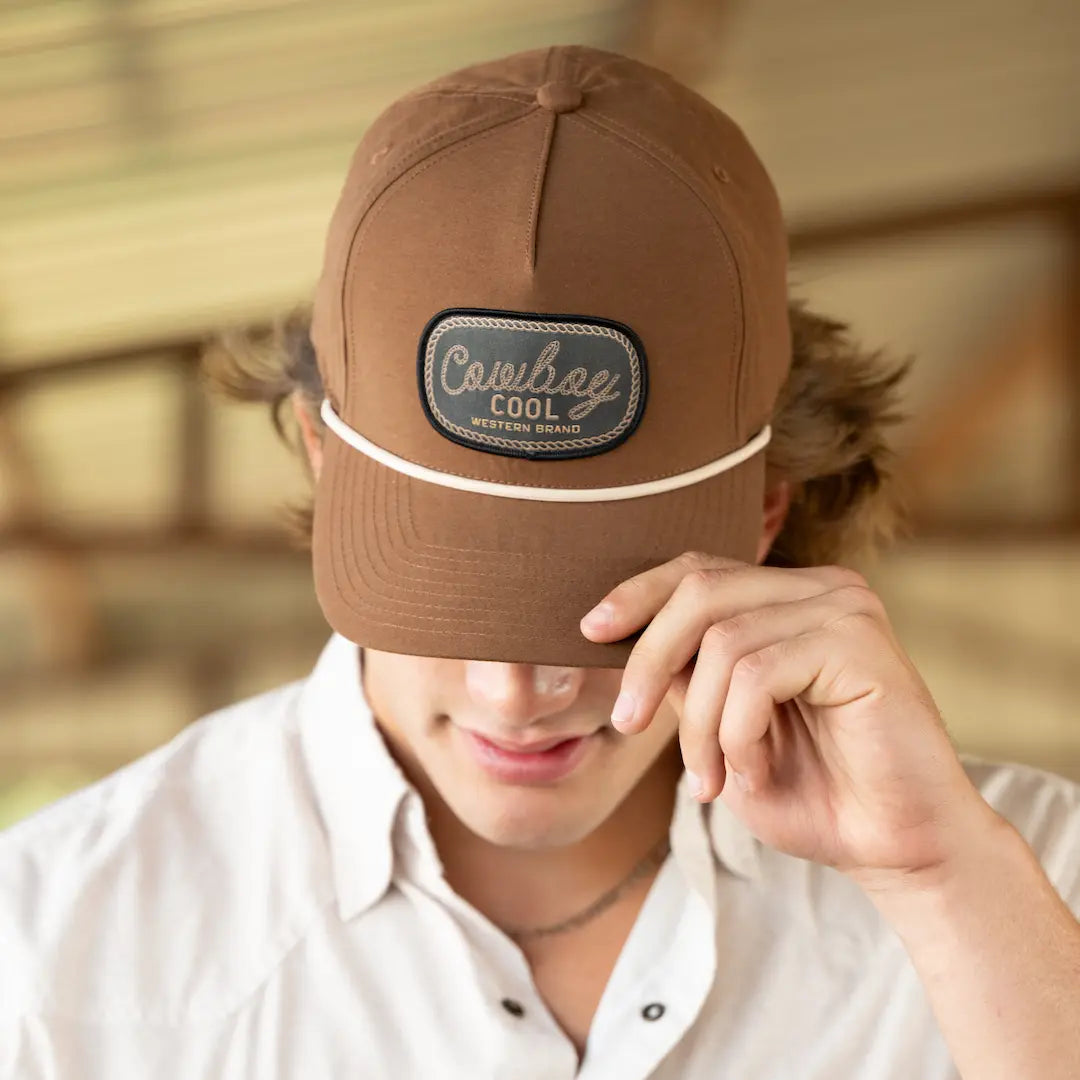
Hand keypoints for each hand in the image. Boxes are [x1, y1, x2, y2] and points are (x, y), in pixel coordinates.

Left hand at [579, 551, 999, 885]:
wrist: (896, 850)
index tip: (589, 632)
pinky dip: (738, 733)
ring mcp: (845, 609)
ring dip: (700, 723)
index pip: (698, 570)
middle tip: (626, 722)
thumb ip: (687, 678)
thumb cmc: (811, 793)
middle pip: (701, 590)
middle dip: (648, 658)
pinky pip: (758, 674)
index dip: (637, 594)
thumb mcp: (721, 728)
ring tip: (710, 778)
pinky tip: (754, 772)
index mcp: (788, 599)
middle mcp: (820, 590)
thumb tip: (624, 635)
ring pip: (723, 642)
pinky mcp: (861, 643)